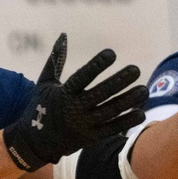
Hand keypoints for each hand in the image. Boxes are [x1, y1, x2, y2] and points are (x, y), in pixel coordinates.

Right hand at [3, 35, 147, 171]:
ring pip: (109, 111)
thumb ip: (56, 60)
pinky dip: (126, 122)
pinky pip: (111, 129)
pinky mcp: (90, 138)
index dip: (97, 65)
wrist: (33, 143)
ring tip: (144, 90)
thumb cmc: (40, 107)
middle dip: (119, 81)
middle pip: (100, 94)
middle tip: (136, 69)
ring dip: (128, 101)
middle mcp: (73, 110)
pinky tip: (140, 112)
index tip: (111, 54)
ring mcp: (83, 125)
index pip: (82, 77)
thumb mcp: (45, 83)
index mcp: (63, 94)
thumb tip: (63, 35)